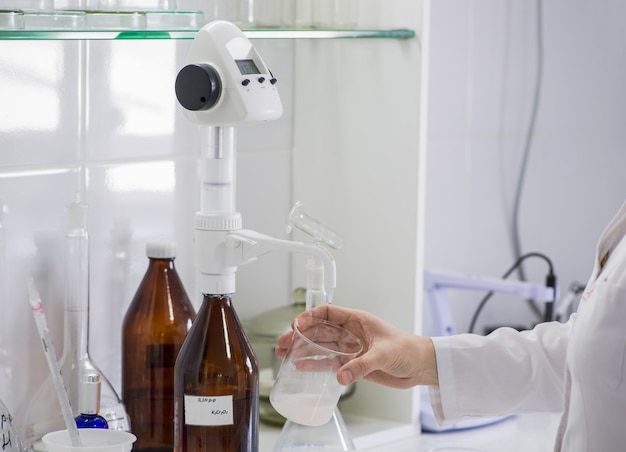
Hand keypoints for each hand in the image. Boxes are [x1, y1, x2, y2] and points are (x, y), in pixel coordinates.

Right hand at [276, 304, 437, 388]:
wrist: (420, 367)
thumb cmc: (408, 350)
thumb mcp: (385, 354)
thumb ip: (362, 365)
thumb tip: (342, 375)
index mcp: (357, 320)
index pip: (328, 313)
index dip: (310, 317)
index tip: (296, 325)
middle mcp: (351, 332)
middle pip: (319, 330)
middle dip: (300, 335)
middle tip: (283, 342)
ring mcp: (350, 348)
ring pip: (321, 346)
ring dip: (303, 349)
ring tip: (284, 354)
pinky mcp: (352, 364)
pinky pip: (329, 363)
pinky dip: (315, 364)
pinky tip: (301, 366)